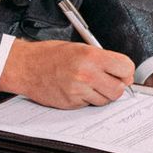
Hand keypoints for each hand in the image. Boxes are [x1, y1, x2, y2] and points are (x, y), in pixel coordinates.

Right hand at [1, 39, 134, 107]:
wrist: (26, 67)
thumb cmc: (51, 55)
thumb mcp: (80, 48)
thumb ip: (103, 59)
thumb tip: (124, 73)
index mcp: (91, 56)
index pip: (125, 68)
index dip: (126, 71)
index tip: (122, 72)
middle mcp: (86, 74)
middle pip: (119, 89)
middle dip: (116, 86)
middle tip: (108, 81)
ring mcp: (79, 91)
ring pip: (105, 100)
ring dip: (101, 94)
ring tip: (88, 84)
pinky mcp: (71, 103)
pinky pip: (90, 105)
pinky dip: (87, 99)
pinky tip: (77, 89)